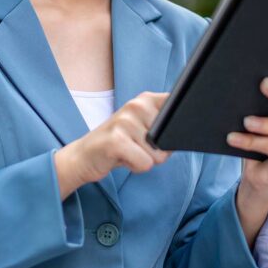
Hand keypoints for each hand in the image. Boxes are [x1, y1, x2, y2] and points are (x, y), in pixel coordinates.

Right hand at [55, 91, 172, 196]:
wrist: (83, 156)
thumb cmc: (119, 144)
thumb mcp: (143, 128)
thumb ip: (164, 126)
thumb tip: (184, 135)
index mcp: (146, 99)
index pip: (178, 106)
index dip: (180, 124)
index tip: (166, 132)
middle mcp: (136, 105)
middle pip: (170, 139)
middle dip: (158, 151)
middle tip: (136, 146)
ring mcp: (125, 121)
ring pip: (158, 155)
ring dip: (144, 160)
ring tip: (127, 152)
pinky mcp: (116, 140)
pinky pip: (145, 163)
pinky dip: (136, 167)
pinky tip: (121, 159)